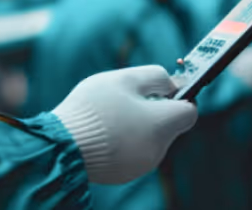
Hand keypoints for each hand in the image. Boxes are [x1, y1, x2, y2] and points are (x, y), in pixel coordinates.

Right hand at [51, 65, 198, 184]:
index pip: (189, 110)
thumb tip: (173, 83)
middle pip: (169, 124)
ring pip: (152, 137)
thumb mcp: (124, 79)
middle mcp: (158, 149)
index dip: (179, 95)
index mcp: (161, 125)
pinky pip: (136, 151)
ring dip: (139, 124)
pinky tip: (105, 132)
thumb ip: (155, 76)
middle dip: (154, 110)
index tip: (162, 88)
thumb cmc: (93, 108)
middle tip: (127, 99)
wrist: (62, 145)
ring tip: (110, 116)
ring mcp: (143, 164)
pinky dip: (126, 140)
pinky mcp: (127, 173)